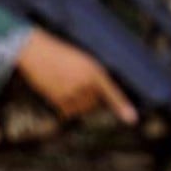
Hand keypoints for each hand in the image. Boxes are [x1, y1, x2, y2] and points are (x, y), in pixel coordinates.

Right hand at [16, 28, 136, 123]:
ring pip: (82, 109)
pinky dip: (66, 107)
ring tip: (68, 85)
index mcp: (95, 71)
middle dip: (91, 98)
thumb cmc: (61, 53)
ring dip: (79, 103)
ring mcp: (72, 93)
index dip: (122, 105)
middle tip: (77, 83)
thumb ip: (93, 76)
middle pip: (95, 103)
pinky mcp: (58, 99)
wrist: (37, 52)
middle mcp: (85, 84)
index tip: (132, 119)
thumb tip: (98, 96)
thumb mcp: (83, 60)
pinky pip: (68, 112)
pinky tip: (60, 91)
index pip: (112, 91)